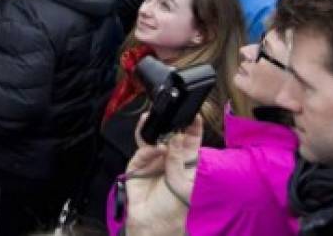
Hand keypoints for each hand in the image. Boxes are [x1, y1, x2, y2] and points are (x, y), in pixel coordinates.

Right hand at [122, 114, 199, 234]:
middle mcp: (169, 158)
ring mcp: (153, 160)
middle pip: (169, 135)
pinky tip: (155, 148)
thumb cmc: (174, 206)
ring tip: (151, 118)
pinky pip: (142, 151)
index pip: (191, 140)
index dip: (192, 127)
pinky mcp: (137, 164)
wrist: (153, 220)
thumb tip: (175, 137)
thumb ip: (178, 159)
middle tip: (169, 111)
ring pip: (151, 138)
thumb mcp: (183, 182)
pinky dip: (148, 148)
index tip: (194, 115)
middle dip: (168, 123)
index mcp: (186, 162)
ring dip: (151, 128)